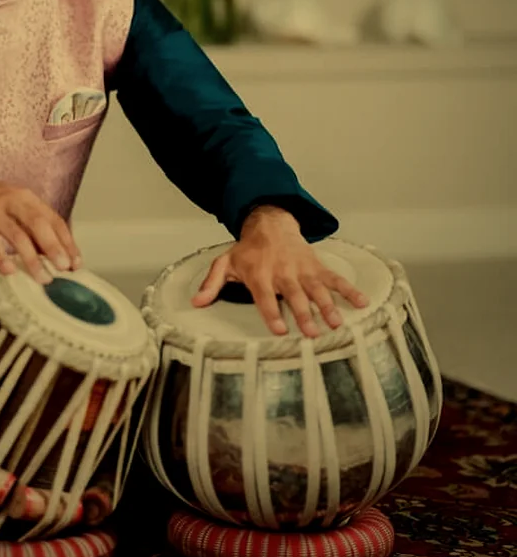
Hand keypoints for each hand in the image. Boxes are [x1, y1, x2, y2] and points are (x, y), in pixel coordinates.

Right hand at [0, 170, 80, 282]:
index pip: (53, 218)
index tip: (76, 263)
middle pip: (39, 224)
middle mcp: (12, 200)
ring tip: (42, 278)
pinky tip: (10, 271)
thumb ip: (30, 226)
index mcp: (26, 197)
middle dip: (54, 247)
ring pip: (17, 235)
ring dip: (32, 259)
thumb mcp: (11, 206)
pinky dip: (2, 258)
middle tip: (64, 268)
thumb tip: (52, 254)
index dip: (66, 241)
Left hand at [191, 206, 367, 336]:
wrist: (270, 223)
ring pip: (316, 289)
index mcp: (260, 274)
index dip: (271, 313)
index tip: (279, 330)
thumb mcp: (225, 263)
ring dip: (327, 306)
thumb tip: (196, 302)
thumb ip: (212, 283)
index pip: (265, 297)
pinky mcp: (316, 266)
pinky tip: (361, 302)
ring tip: (336, 323)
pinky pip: (335, 278)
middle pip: (294, 296)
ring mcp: (302, 269)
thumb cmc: (248, 250)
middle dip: (303, 314)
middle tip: (312, 333)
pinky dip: (349, 289)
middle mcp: (282, 272)